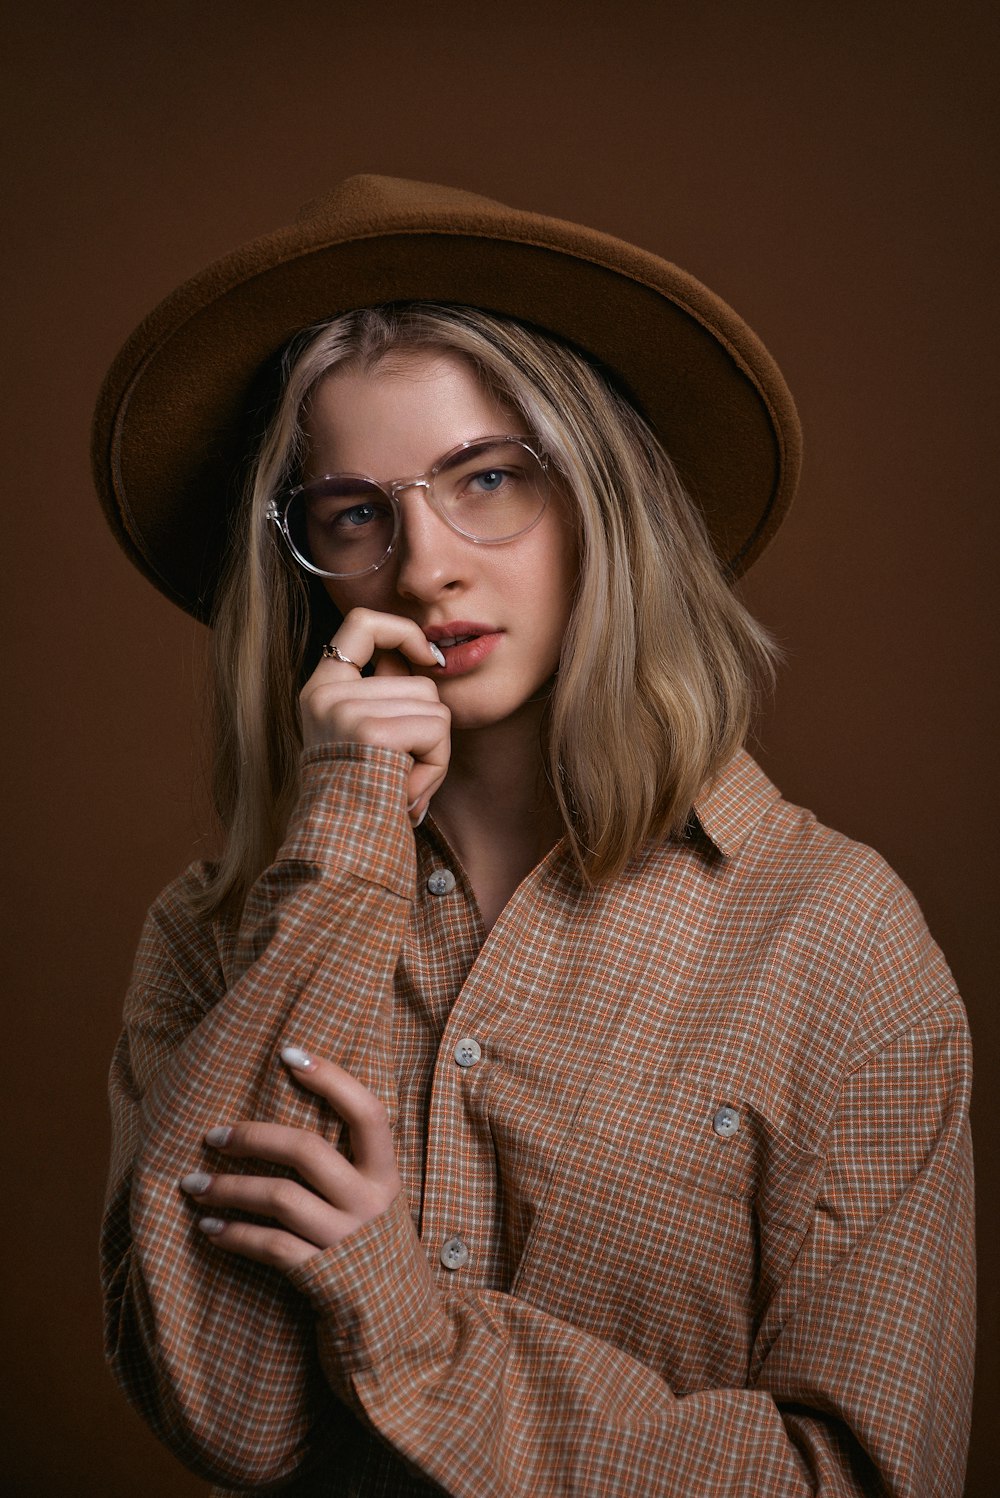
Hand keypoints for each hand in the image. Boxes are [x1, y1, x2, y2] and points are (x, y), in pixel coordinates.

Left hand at [179, 1049, 402, 1271]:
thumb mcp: (374, 1200)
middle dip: (251, 1136)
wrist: (395, 1329)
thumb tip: (285, 1121)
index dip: (330, 1077)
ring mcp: (347, 1240)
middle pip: (306, 1150)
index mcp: (386, 1173)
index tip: (288, 1051)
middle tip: (211, 1135)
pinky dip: (234, 1234)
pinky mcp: (324, 1278)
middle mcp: (371, 1202)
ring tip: (192, 1183)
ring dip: (228, 1188)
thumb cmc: (372, 1251)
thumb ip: (348, 1165)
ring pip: (279, 1198)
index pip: (366, 1110)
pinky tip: (207, 1226)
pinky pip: (270, 1246)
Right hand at [300, 608, 449, 823]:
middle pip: (419, 683)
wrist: (337, 859)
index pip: (362, 623)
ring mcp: (345, 710)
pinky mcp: (371, 732)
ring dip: (434, 755)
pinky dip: (435, 767)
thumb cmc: (360, 808)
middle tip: (404, 779)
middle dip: (429, 733)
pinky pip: (436, 731)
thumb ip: (383, 699)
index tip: (431, 658)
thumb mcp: (360, 743)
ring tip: (402, 788)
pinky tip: (407, 796)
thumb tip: (425, 659)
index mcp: (319, 691)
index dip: (404, 631)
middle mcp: (326, 694)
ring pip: (434, 708)